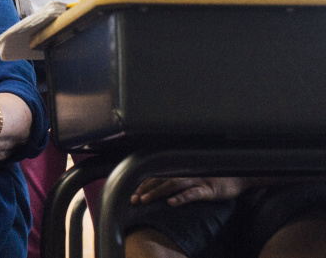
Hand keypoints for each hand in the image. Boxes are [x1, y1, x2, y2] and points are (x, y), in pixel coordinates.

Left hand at [131, 176, 248, 206]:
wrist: (239, 176)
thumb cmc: (215, 176)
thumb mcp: (194, 176)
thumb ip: (179, 178)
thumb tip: (162, 188)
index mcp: (181, 169)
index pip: (158, 175)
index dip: (144, 184)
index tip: (133, 194)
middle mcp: (186, 172)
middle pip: (161, 179)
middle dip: (145, 189)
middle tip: (133, 199)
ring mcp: (197, 180)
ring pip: (173, 185)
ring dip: (157, 192)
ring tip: (145, 200)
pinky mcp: (209, 189)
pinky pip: (193, 194)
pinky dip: (181, 198)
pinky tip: (171, 203)